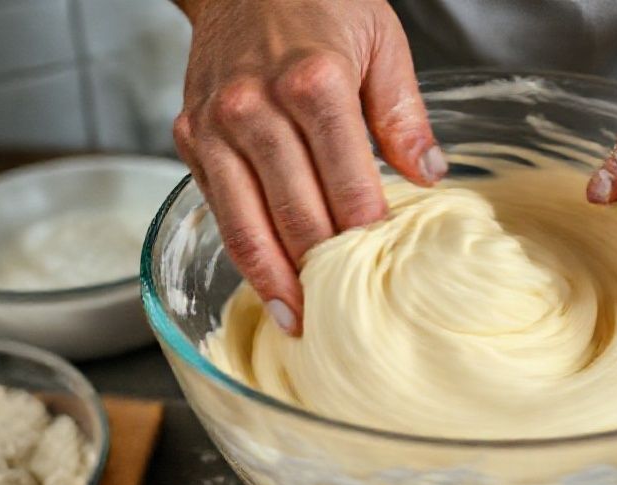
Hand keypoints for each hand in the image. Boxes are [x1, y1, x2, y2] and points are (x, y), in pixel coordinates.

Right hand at [173, 0, 446, 334]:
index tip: (383, 269)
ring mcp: (215, 125)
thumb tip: (427, 176)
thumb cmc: (317, 1)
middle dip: (323, 270)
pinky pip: (218, 208)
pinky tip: (264, 282)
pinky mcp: (189, 136)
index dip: (367, 235)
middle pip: (296, 214)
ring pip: (247, 223)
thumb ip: (403, 113)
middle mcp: (255, 108)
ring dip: (274, 281)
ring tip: (297, 320)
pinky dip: (242, 251)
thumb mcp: (381, 40)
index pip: (348, 184)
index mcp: (313, 82)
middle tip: (345, 313)